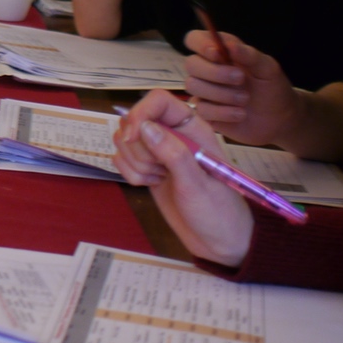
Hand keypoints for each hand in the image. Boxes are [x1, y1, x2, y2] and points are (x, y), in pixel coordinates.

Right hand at [112, 90, 254, 266]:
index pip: (158, 101)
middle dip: (138, 147)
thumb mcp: (197, 183)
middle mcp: (173, 135)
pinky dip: (130, 174)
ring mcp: (158, 153)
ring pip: (124, 140)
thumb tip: (144, 127)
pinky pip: (122, 159)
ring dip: (135, 163)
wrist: (219, 242)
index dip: (140, 113)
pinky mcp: (147, 169)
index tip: (133, 137)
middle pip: (135, 120)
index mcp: (193, 129)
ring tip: (159, 179)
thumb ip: (172, 153)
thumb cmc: (218, 212)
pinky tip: (152, 185)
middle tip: (160, 170)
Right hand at [180, 29, 302, 146]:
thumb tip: (230, 45)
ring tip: (245, 99)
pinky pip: (202, 110)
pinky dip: (223, 112)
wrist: (279, 119)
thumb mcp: (268, 68)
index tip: (217, 54)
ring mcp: (204, 92)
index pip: (195, 39)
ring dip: (221, 93)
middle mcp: (207, 70)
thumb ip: (250, 55)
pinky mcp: (205, 112)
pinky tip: (240, 114)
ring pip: (193, 86)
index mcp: (220, 53)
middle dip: (215, 72)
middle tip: (240, 79)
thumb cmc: (272, 88)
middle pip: (191, 63)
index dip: (200, 44)